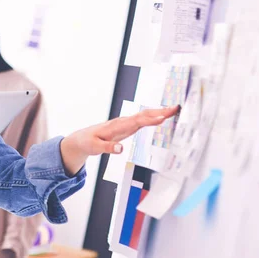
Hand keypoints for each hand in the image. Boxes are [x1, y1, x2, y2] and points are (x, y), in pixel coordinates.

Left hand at [60, 105, 179, 174]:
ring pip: (144, 116)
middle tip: (176, 109)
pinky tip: (162, 117)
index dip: (150, 120)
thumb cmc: (88, 142)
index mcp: (115, 126)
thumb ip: (107, 148)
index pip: (135, 121)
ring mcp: (125, 123)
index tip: (163, 118)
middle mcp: (122, 122)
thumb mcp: (95, 148)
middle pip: (143, 115)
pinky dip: (153, 117)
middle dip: (159, 111)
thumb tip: (120, 149)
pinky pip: (142, 120)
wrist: (82, 138)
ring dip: (159, 112)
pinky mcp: (126, 127)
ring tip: (174, 110)